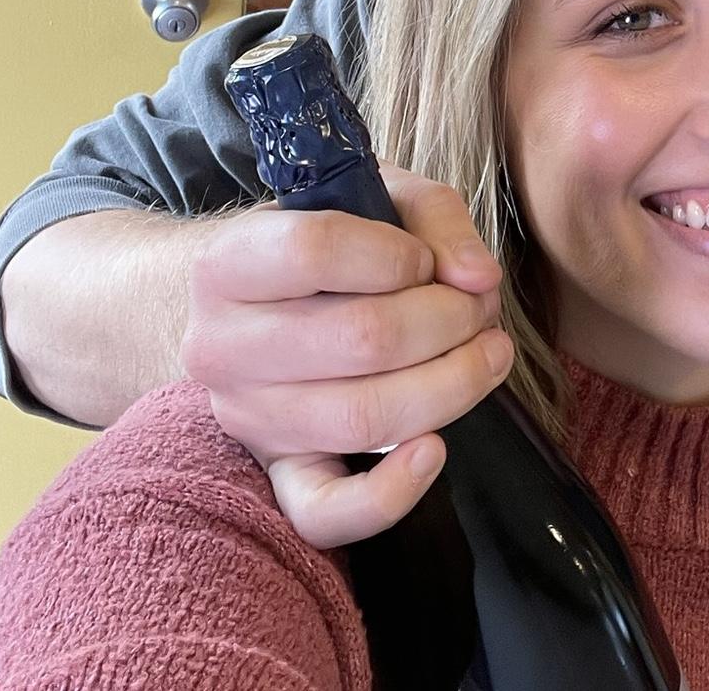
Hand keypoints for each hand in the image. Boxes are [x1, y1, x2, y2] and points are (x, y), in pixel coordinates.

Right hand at [182, 166, 511, 548]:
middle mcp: (221, 345)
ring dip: (451, 384)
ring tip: (488, 350)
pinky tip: (435, 451)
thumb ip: (436, 219)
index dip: (397, 254)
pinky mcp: (279, 472)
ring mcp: (247, 417)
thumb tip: (478, 278)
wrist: (259, 302)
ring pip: (362, 418)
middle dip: (448, 318)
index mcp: (228, 262)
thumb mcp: (378, 195)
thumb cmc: (332, 241)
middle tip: (479, 306)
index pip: (316, 251)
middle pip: (361, 338)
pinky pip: (324, 513)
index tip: (426, 259)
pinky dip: (388, 494)